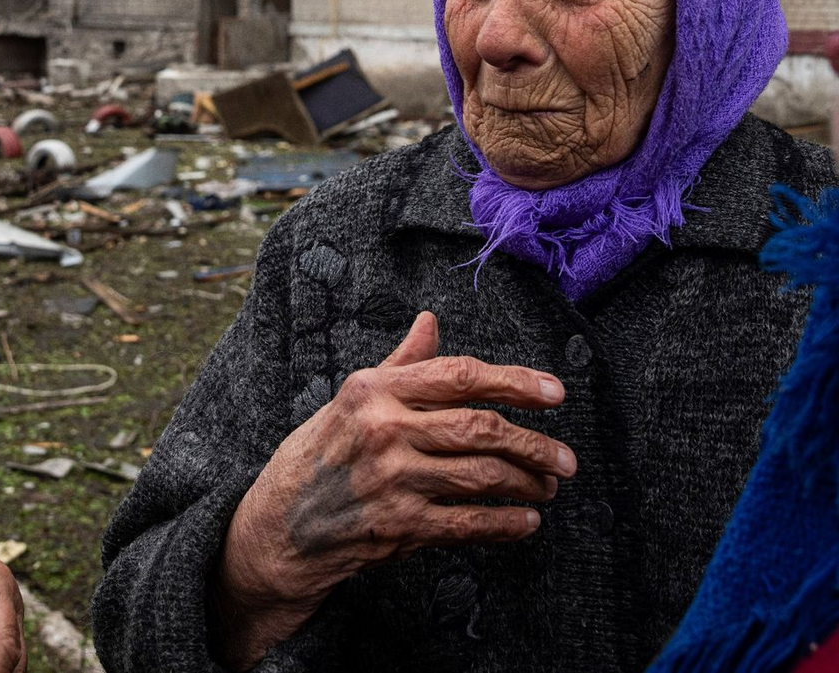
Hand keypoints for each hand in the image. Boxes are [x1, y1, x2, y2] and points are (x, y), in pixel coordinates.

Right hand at [211, 312, 574, 669]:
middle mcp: (384, 429)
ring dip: (526, 483)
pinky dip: (505, 524)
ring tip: (548, 486)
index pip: (459, 375)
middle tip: (566, 458)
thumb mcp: (352, 398)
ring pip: (480, 476)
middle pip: (479, 428)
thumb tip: (430, 321)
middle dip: (534, 443)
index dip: (514, 381)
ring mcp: (391, 480)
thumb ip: (400, 364)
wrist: (281, 524)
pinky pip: (467, 524)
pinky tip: (526, 522)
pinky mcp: (397, 527)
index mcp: (375, 390)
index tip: (555, 392)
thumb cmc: (320, 453)